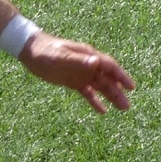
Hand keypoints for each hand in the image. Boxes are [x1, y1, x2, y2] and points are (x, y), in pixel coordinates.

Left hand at [20, 35, 135, 112]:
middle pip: (107, 79)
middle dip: (118, 92)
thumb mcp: (61, 56)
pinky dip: (95, 101)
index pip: (109, 66)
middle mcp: (88, 64)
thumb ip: (78, 60)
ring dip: (111, 97)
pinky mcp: (73, 81)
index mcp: (88, 56)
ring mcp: (81, 73)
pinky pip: (87, 92)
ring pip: (100, 87)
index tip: (131, 87)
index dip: (121, 76)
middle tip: (127, 107)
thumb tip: (97, 61)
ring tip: (122, 109)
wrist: (30, 50)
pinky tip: (103, 111)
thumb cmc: (45, 51)